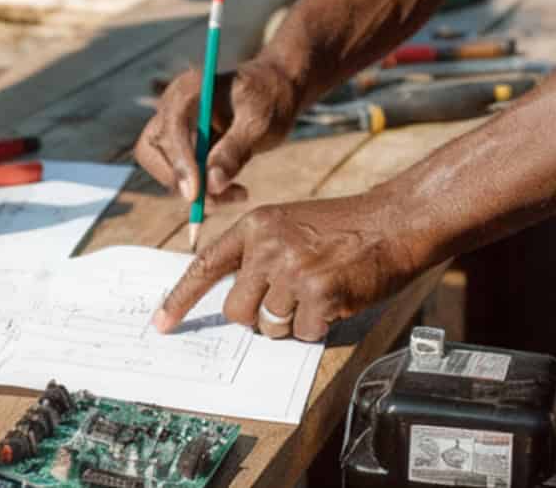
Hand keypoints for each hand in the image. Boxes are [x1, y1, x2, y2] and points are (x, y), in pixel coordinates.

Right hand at [134, 55, 303, 206]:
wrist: (277, 92)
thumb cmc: (270, 97)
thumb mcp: (259, 120)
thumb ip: (235, 148)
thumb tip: (212, 184)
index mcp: (189, 88)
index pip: (170, 127)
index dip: (179, 161)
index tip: (196, 193)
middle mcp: (174, 107)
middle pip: (152, 151)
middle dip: (181, 181)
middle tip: (218, 198)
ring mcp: (175, 129)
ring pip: (166, 170)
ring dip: (196, 192)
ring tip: (238, 194)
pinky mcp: (185, 149)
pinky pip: (182, 178)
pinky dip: (204, 192)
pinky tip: (236, 192)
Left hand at [150, 189, 424, 341]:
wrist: (394, 221)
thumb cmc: (345, 228)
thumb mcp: (290, 225)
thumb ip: (259, 253)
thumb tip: (236, 302)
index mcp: (255, 225)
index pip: (206, 266)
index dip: (180, 299)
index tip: (161, 324)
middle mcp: (267, 246)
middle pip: (237, 310)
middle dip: (260, 316)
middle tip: (291, 298)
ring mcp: (292, 269)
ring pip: (270, 325)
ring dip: (294, 321)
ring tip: (320, 291)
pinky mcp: (319, 293)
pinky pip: (304, 333)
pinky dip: (321, 325)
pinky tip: (338, 298)